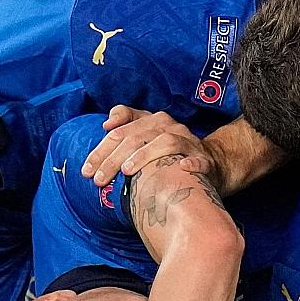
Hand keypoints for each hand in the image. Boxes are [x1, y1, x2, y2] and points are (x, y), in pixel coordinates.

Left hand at [81, 105, 216, 187]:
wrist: (212, 162)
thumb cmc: (169, 153)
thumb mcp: (146, 137)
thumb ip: (125, 128)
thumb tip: (106, 125)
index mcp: (152, 121)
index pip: (121, 128)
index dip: (102, 148)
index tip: (87, 169)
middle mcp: (169, 127)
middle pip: (136, 137)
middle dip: (113, 159)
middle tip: (98, 180)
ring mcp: (188, 142)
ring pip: (165, 142)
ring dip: (144, 155)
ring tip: (127, 171)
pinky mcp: (205, 160)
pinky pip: (198, 160)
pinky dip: (190, 164)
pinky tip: (181, 168)